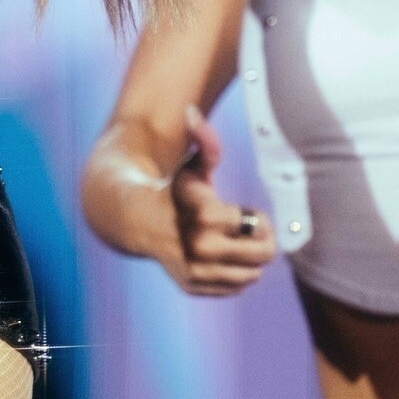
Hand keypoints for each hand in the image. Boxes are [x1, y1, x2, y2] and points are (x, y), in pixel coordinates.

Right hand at [167, 106, 274, 295]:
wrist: (134, 221)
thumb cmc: (173, 189)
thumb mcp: (192, 166)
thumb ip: (205, 142)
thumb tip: (192, 111)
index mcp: (206, 214)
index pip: (260, 225)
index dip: (256, 216)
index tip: (242, 210)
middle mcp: (200, 246)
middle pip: (264, 253)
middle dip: (261, 239)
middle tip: (244, 229)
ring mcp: (194, 270)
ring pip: (252, 274)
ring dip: (248, 259)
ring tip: (231, 243)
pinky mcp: (191, 285)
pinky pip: (235, 287)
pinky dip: (234, 275)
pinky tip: (219, 258)